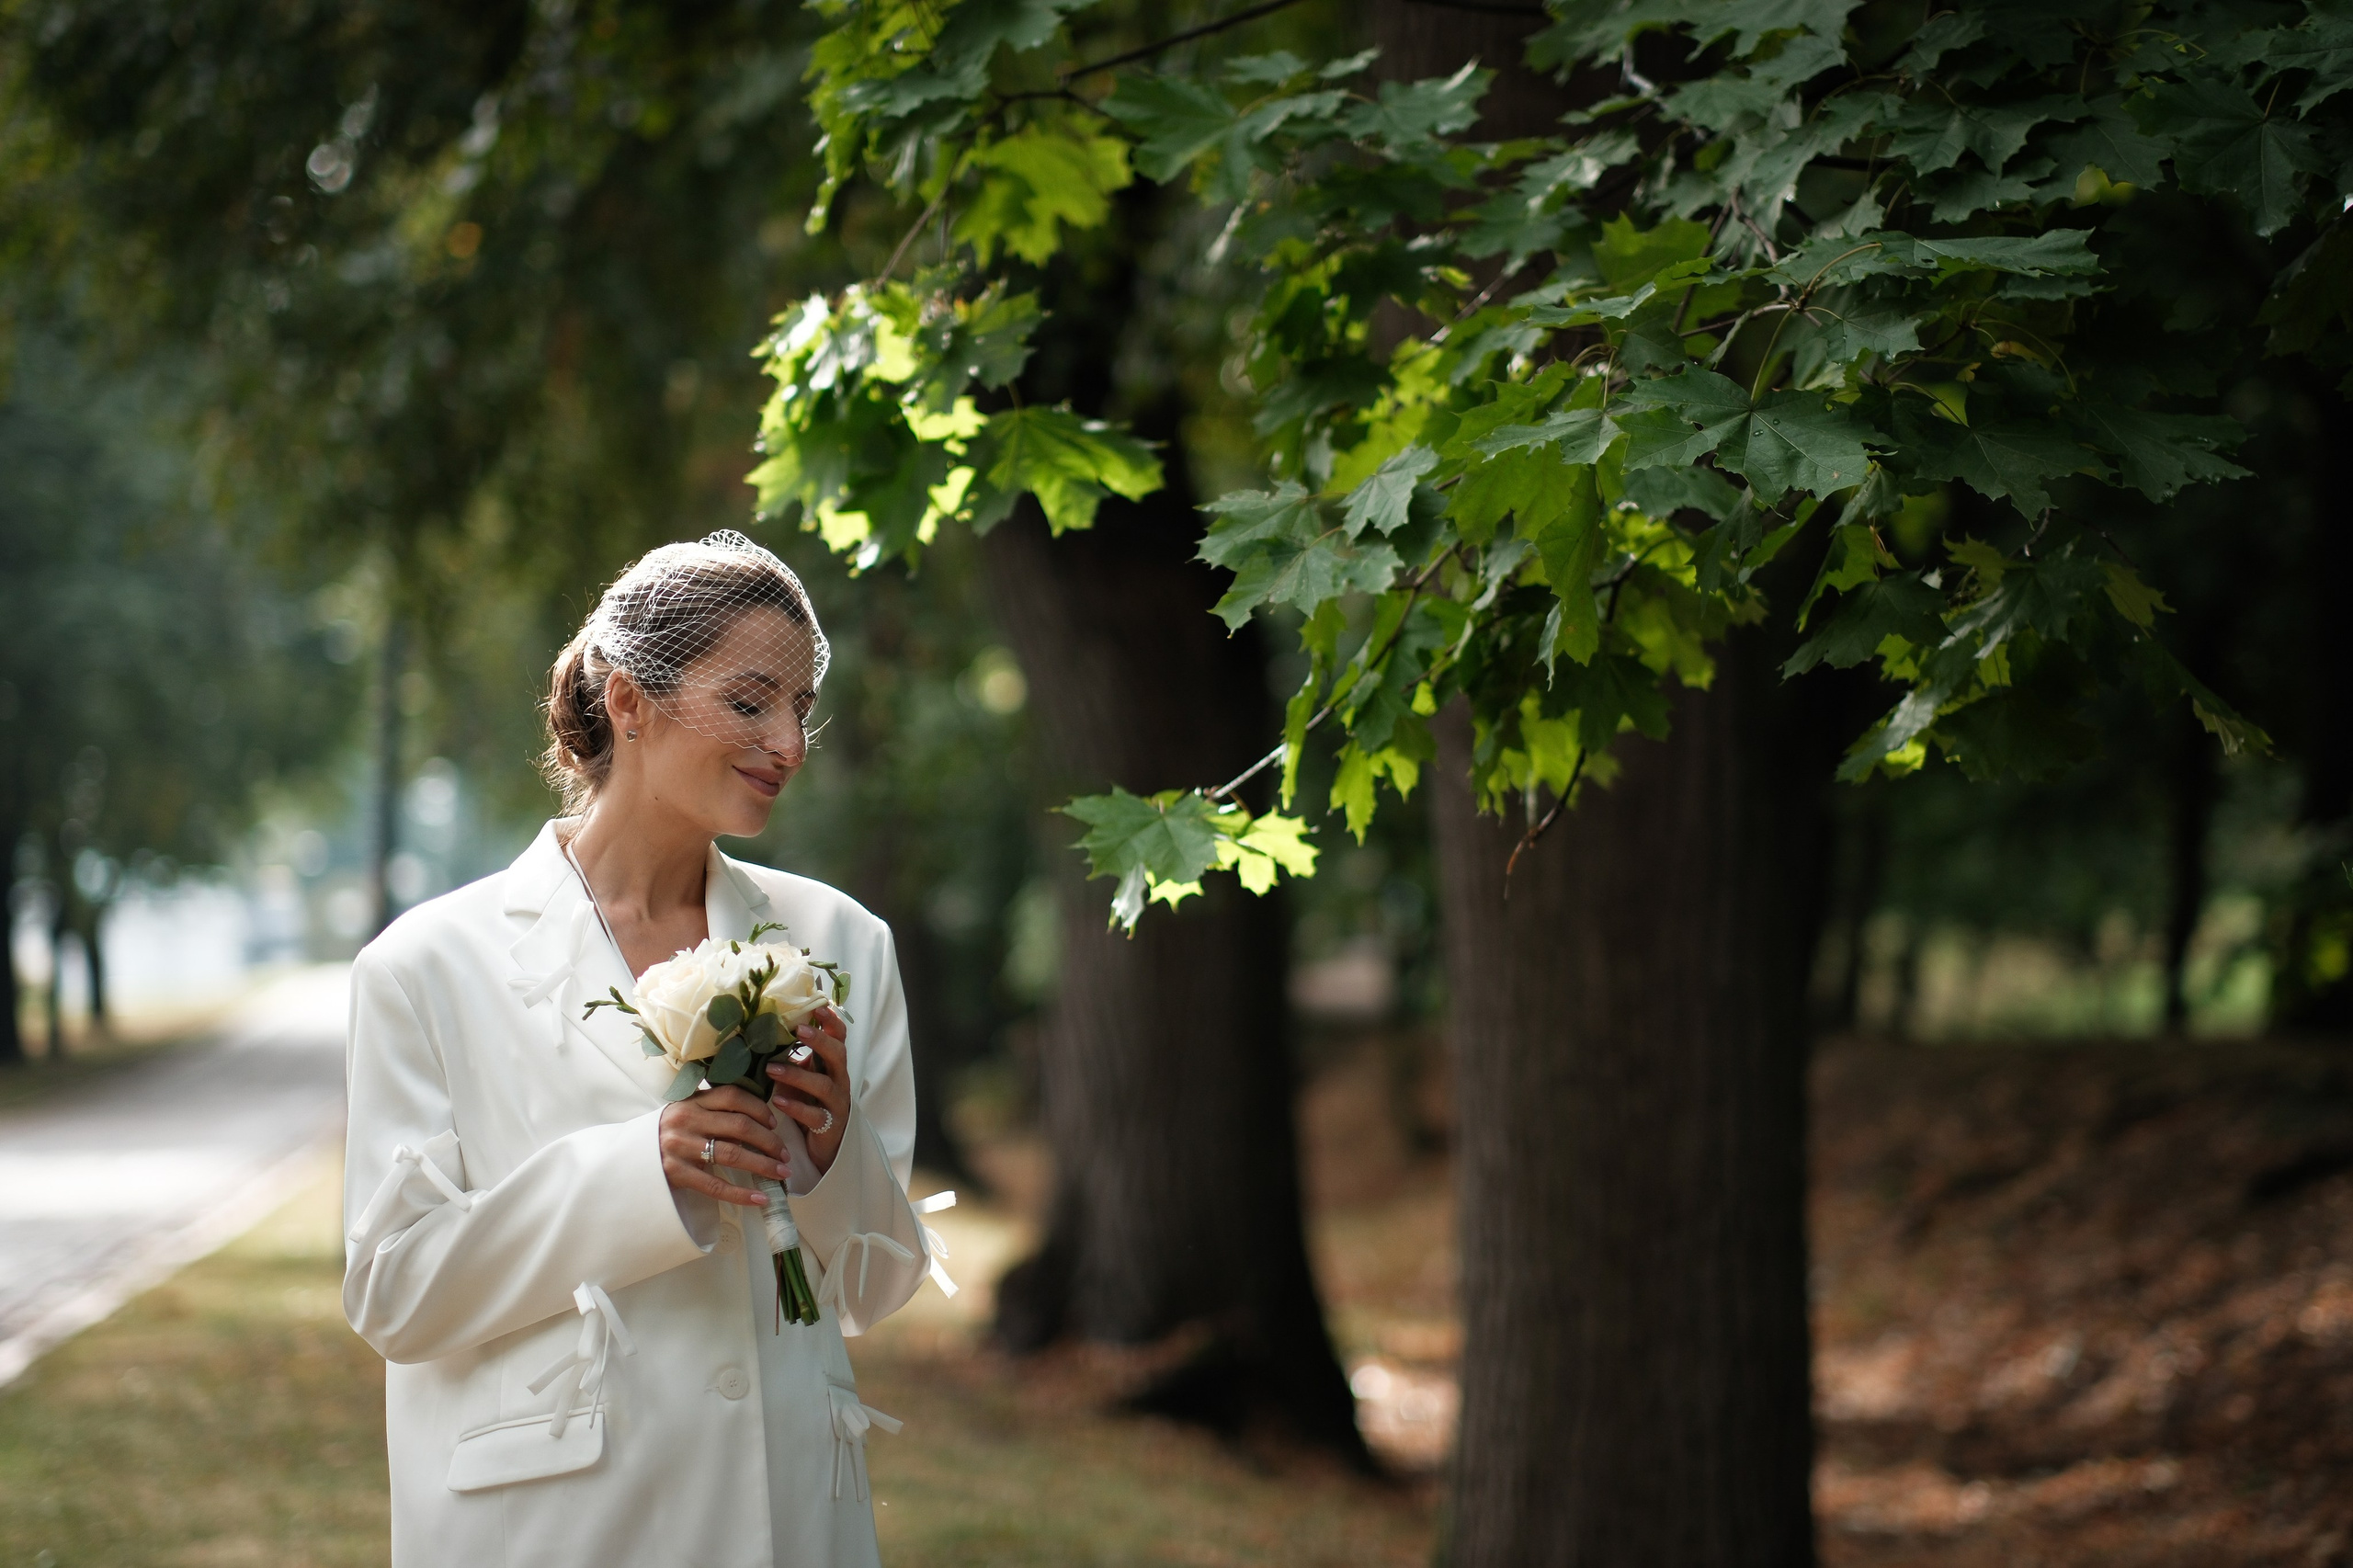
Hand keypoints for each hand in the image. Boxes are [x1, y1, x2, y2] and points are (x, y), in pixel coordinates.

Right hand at [659, 1085, 788, 1207]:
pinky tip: (760, 1198)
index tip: (775, 1123)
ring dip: (763, 1164)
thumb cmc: (668, 1133)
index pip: (733, 1096)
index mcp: (691, 1102)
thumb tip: (758, 1120)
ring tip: (782, 1173)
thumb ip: (714, 1111)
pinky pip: (715, 1185)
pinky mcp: (677, 1174)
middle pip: (740, 1126)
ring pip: (732, 1154)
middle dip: (769, 1141)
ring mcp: (680, 1148)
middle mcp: (686, 1121)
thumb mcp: (686, 1114)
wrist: (628, 1157)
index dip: (759, 1108)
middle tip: (786, 1154)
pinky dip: (741, 1193)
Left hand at [767, 1005, 849, 1175]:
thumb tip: (759, 1030)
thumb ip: (791, 1057)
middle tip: (799, 1029)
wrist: (822, 1146)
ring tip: (771, 1068)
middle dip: (820, 1041)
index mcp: (833, 1065)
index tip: (818, 1006)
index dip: (831, 1022)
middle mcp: (839, 1081)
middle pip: (837, 1055)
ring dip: (797, 1075)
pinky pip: (814, 1115)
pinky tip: (778, 1100)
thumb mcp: (802, 1077)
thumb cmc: (807, 1104)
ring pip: (824, 1085)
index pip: (839, 1038)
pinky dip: (795, 1106)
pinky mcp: (829, 1126)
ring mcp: (836, 1104)